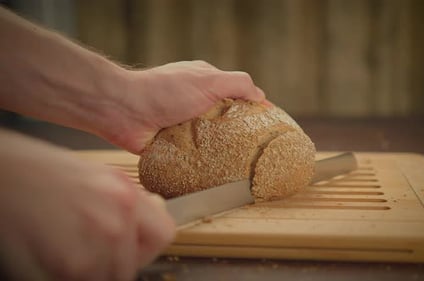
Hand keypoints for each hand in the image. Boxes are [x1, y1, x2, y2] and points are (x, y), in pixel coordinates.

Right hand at [0, 129, 174, 280]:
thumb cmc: (34, 170)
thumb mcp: (92, 174)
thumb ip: (124, 199)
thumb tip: (148, 212)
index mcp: (124, 192)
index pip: (164, 233)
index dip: (147, 243)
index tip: (135, 244)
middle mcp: (117, 218)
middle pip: (135, 262)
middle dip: (116, 261)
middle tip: (91, 248)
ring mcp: (96, 243)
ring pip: (109, 277)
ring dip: (92, 270)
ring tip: (67, 246)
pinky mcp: (69, 265)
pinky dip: (69, 274)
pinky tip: (53, 252)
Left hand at [104, 60, 267, 153]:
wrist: (122, 110)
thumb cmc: (164, 90)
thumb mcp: (209, 80)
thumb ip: (239, 84)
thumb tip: (262, 97)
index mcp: (206, 84)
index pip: (238, 96)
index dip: (254, 111)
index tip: (268, 127)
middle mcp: (195, 104)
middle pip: (225, 121)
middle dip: (238, 135)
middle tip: (255, 153)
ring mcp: (183, 124)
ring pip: (210, 141)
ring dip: (220, 151)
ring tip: (238, 168)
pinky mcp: (171, 144)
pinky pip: (192, 155)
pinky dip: (201, 163)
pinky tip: (213, 173)